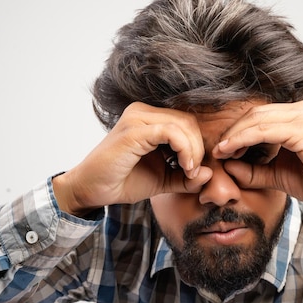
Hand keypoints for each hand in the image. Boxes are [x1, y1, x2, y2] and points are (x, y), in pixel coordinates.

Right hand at [53, 102, 211, 215]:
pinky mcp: (134, 130)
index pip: (188, 122)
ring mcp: (137, 118)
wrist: (92, 190)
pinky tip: (184, 168)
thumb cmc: (123, 181)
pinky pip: (171, 132)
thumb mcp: (164, 180)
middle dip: (198, 148)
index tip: (194, 171)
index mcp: (150, 119)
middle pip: (189, 121)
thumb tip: (210, 174)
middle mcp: (143, 112)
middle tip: (193, 172)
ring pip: (183, 124)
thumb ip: (186, 178)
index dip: (198, 146)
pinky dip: (184, 150)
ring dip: (193, 151)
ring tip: (188, 172)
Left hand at [213, 100, 302, 222]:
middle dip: (232, 132)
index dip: (236, 131)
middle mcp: (302, 110)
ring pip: (257, 120)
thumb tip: (226, 166)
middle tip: (218, 151)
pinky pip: (265, 131)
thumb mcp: (277, 175)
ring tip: (222, 152)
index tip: (221, 150)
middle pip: (255, 114)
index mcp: (298, 116)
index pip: (259, 116)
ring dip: (235, 136)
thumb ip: (254, 170)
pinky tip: (233, 152)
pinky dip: (244, 140)